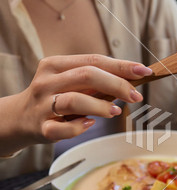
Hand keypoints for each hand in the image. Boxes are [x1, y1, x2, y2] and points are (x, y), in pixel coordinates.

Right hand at [8, 54, 151, 149]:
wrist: (20, 118)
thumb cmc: (56, 97)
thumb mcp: (71, 82)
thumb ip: (97, 80)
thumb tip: (133, 79)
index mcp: (56, 65)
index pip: (94, 60)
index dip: (122, 66)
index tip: (144, 71)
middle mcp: (47, 82)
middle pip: (87, 75)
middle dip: (117, 85)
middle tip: (136, 96)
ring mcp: (43, 105)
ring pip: (74, 101)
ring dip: (101, 106)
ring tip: (115, 111)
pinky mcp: (41, 127)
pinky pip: (62, 129)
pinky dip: (79, 128)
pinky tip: (89, 124)